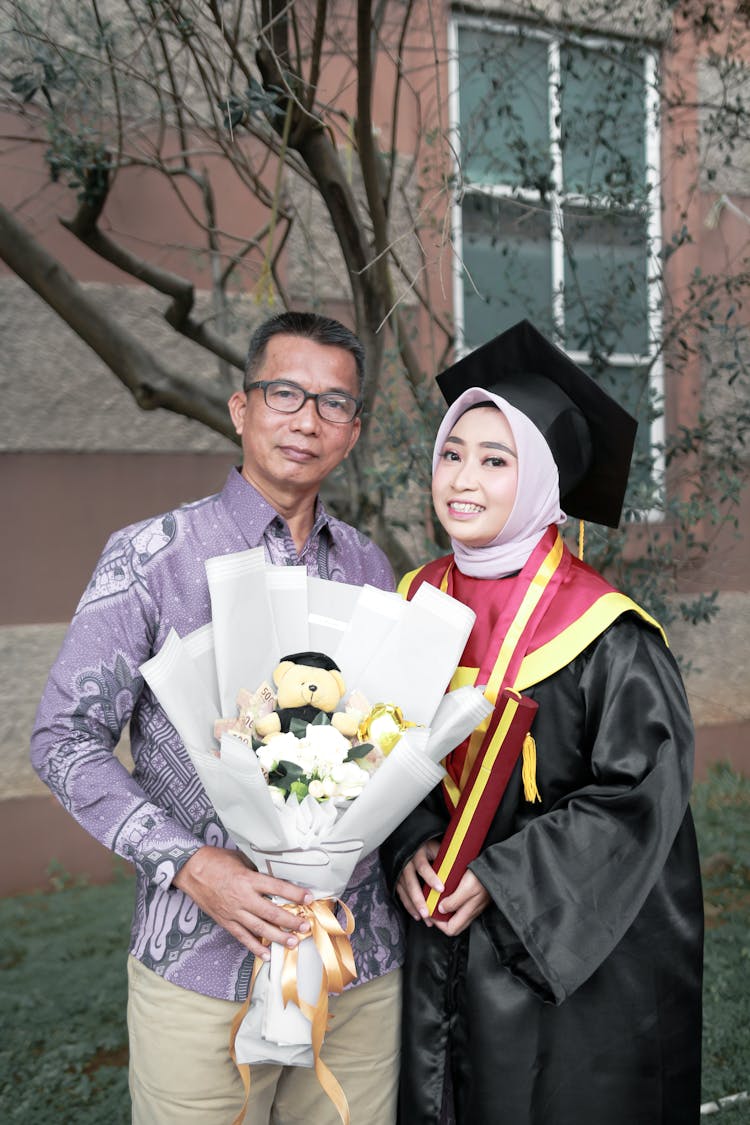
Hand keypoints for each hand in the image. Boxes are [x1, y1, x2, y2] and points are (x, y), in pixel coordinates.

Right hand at [173, 846, 312, 959]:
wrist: (190, 870)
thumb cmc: (216, 860)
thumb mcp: (240, 859)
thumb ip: (256, 870)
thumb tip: (273, 877)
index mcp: (248, 879)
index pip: (277, 888)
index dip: (295, 894)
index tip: (309, 898)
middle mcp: (242, 898)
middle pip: (271, 912)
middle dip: (291, 921)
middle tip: (305, 926)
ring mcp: (233, 912)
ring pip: (259, 928)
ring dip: (278, 937)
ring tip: (293, 943)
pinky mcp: (225, 921)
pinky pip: (242, 937)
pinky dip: (255, 947)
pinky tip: (267, 954)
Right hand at [396, 838, 441, 924]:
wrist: (408, 842)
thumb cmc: (426, 845)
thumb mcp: (434, 846)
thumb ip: (444, 856)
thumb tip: (460, 866)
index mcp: (417, 854)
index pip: (423, 867)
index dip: (431, 878)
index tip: (441, 889)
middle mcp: (406, 864)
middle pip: (411, 883)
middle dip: (419, 899)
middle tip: (428, 912)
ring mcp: (400, 873)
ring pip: (405, 892)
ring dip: (415, 906)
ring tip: (425, 918)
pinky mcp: (397, 880)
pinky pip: (402, 895)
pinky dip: (409, 906)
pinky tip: (417, 915)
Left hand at [431, 870, 489, 936]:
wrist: (495, 868)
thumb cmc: (482, 877)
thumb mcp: (466, 888)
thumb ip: (454, 901)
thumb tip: (441, 910)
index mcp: (469, 912)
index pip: (451, 930)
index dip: (439, 925)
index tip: (432, 912)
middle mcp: (472, 911)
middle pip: (453, 925)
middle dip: (441, 918)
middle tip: (433, 907)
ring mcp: (474, 905)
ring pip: (457, 915)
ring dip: (446, 909)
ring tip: (438, 898)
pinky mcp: (475, 897)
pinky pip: (461, 905)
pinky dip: (452, 901)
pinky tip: (449, 892)